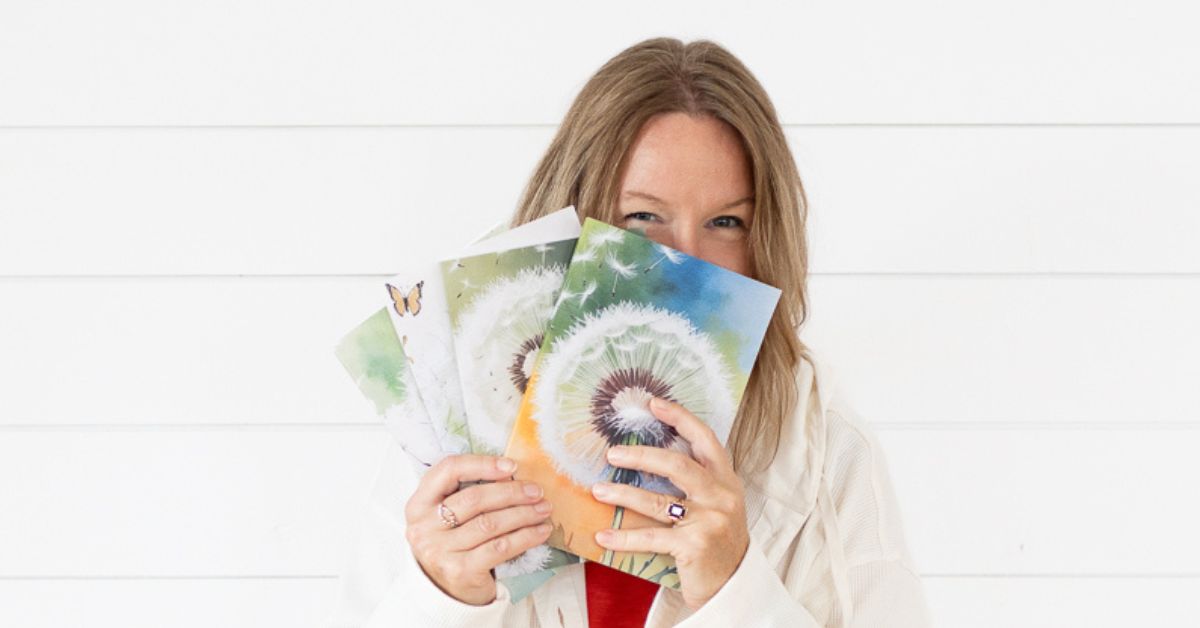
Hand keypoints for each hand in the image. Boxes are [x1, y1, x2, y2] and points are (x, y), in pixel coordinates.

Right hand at [404, 454, 553, 604]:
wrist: (445, 592)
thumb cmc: (452, 544)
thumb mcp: (447, 516)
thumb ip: (466, 493)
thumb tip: (511, 473)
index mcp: (419, 504)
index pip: (448, 470)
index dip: (481, 464)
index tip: (512, 466)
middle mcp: (424, 527)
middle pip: (473, 499)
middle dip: (511, 492)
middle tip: (537, 491)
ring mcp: (440, 551)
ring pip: (490, 523)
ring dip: (523, 514)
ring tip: (543, 510)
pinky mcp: (460, 571)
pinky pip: (500, 547)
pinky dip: (525, 537)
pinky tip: (541, 531)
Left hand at [590, 397, 749, 609]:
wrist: (732, 583)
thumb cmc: (717, 538)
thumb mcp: (717, 502)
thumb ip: (697, 478)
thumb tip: (652, 452)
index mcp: (726, 479)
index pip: (705, 438)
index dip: (680, 418)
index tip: (653, 404)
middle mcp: (721, 496)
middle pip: (677, 464)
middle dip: (641, 456)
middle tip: (612, 454)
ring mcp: (709, 521)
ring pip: (657, 501)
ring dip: (622, 495)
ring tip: (598, 491)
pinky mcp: (694, 546)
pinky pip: (650, 538)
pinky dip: (624, 538)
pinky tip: (603, 536)